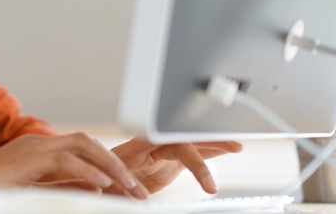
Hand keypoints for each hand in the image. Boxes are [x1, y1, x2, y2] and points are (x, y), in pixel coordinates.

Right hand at [0, 133, 150, 198]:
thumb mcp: (31, 190)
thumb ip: (60, 185)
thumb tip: (94, 188)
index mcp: (38, 150)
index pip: (82, 149)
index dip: (109, 166)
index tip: (129, 189)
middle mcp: (38, 143)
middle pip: (87, 142)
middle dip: (117, 164)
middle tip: (139, 191)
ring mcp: (32, 148)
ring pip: (82, 146)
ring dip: (111, 167)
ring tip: (131, 189)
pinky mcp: (26, 160)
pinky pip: (65, 160)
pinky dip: (88, 171)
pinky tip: (104, 187)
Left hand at [108, 137, 242, 194]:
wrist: (98, 170)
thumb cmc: (100, 173)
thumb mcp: (109, 183)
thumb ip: (121, 189)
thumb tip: (132, 199)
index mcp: (139, 144)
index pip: (170, 144)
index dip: (190, 157)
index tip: (207, 180)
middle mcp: (154, 141)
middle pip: (186, 136)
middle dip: (211, 139)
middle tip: (232, 146)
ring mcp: (164, 147)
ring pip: (193, 141)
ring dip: (216, 141)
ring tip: (237, 145)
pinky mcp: (170, 156)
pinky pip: (194, 149)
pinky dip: (211, 149)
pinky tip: (227, 148)